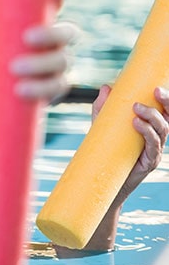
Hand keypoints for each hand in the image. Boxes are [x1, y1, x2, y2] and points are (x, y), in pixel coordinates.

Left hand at [0, 21, 77, 100]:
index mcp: (43, 23)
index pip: (56, 4)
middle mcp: (57, 42)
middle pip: (68, 32)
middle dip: (50, 33)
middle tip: (26, 38)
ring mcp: (59, 65)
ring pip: (62, 61)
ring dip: (40, 64)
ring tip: (14, 69)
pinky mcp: (56, 88)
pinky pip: (55, 87)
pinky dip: (38, 88)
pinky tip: (21, 90)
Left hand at [94, 85, 168, 201]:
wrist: (102, 176)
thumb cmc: (105, 148)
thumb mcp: (102, 124)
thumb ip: (104, 107)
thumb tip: (106, 88)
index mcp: (150, 127)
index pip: (165, 111)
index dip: (167, 100)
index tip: (157, 88)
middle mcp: (156, 137)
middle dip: (167, 103)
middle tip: (154, 92)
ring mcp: (154, 150)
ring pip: (163, 131)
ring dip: (153, 117)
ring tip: (136, 109)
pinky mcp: (149, 161)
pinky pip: (153, 146)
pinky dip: (147, 133)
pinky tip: (136, 123)